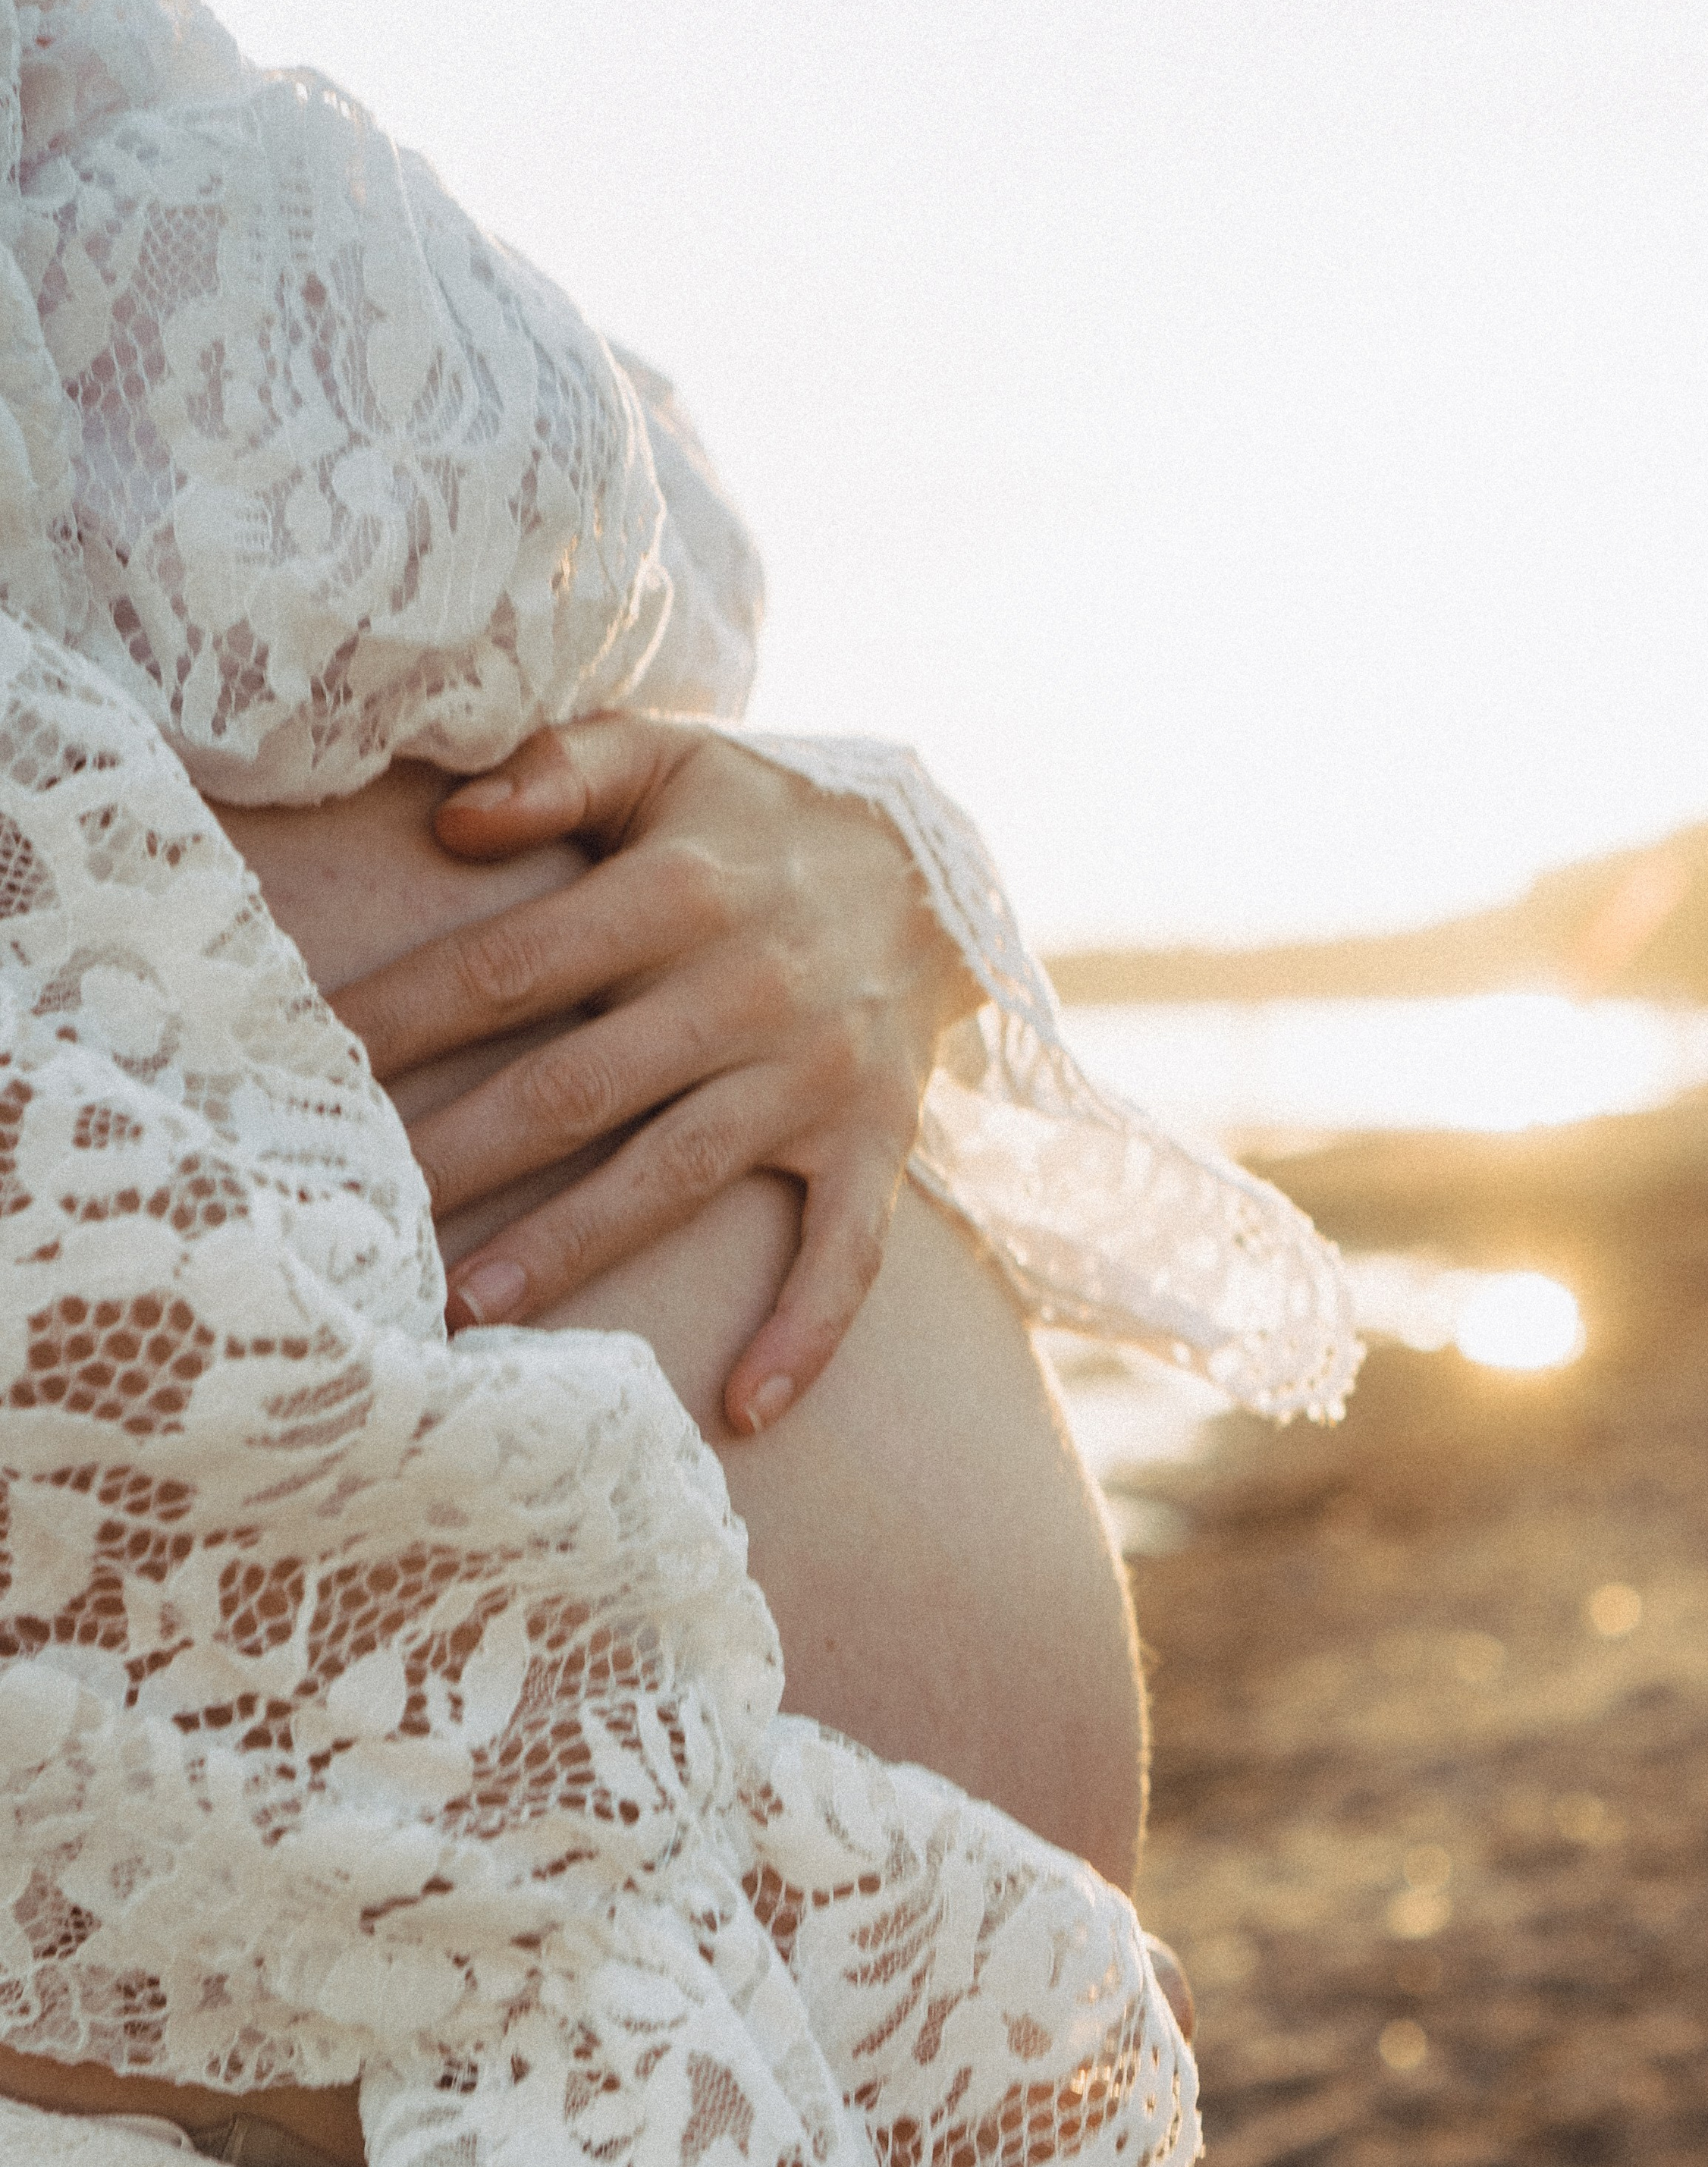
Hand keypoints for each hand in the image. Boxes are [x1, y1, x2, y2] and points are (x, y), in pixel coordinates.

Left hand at [328, 716, 980, 1432]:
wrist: (936, 873)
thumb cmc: (758, 821)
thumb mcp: (669, 757)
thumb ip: (560, 769)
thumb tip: (451, 821)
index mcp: (679, 890)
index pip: (510, 966)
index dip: (405, 1019)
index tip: (313, 1069)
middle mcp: (746, 990)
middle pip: (574, 1087)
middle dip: (458, 1157)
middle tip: (354, 1224)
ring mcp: (812, 1079)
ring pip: (675, 1175)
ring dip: (572, 1248)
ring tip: (470, 1312)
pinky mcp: (874, 1144)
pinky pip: (844, 1250)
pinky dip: (803, 1330)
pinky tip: (743, 1408)